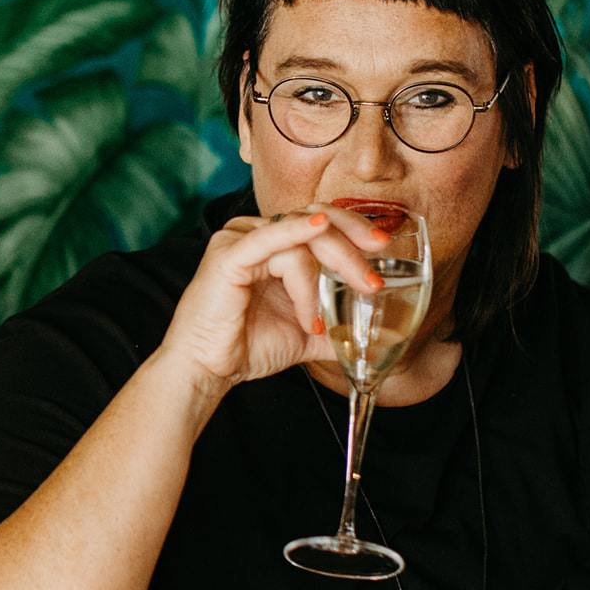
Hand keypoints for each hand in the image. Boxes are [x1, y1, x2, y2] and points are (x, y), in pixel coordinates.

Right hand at [156, 205, 391, 392]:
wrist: (207, 369)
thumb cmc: (245, 346)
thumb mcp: (306, 334)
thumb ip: (339, 325)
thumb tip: (380, 335)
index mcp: (273, 245)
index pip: (321, 221)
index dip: (354, 228)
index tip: (383, 248)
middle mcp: (256, 234)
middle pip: (318, 222)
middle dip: (353, 248)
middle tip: (372, 281)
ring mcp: (240, 240)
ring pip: (301, 238)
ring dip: (320, 280)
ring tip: (316, 321)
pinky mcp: (228, 255)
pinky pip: (270, 237)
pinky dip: (297, 232)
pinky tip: (317, 229)